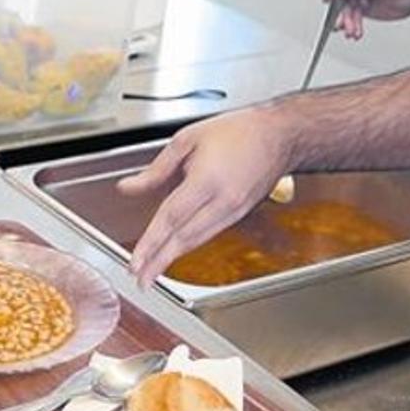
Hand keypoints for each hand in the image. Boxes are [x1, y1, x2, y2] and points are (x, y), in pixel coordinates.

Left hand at [118, 109, 294, 284]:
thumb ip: (156, 170)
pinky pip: (209, 233)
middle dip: (159, 261)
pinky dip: (190, 246)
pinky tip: (174, 252)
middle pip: (184, 238)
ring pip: (197, 240)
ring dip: (172, 258)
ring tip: (151, 273)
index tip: (135, 262)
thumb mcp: (187, 140)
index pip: (171, 219)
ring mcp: (234, 210)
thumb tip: (128, 188)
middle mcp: (223, 201)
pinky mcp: (240, 214)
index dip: (151, 243)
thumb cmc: (237, 131)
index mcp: (207, 180)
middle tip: (139, 279)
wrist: (282, 135)